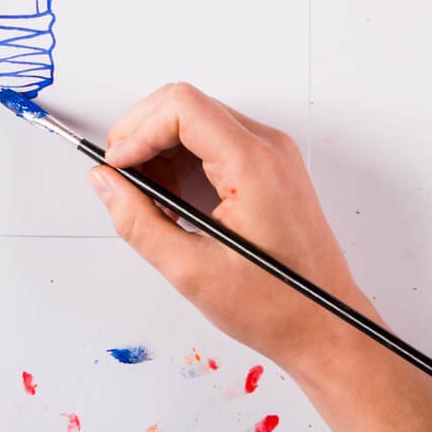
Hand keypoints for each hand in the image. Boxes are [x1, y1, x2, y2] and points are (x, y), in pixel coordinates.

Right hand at [90, 83, 367, 370]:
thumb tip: (105, 182)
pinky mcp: (267, 167)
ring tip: (148, 200)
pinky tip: (172, 202)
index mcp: (254, 166)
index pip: (181, 107)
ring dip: (159, 149)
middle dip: (142, 135)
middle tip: (120, 178)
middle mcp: (267, 148)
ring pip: (196, 119)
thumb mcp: (191, 271)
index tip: (118, 167)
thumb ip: (137, 221)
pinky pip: (213, 140)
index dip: (138, 131)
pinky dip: (181, 160)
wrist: (327, 326)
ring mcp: (271, 155)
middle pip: (186, 105)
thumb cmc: (277, 306)